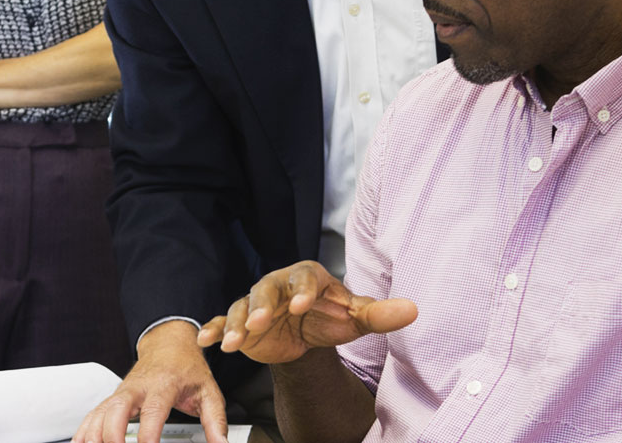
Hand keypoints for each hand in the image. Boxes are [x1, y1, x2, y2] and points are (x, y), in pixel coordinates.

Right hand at [74, 321, 227, 442]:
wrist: (169, 343)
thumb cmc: (187, 368)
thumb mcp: (208, 392)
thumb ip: (216, 422)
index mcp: (164, 384)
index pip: (153, 411)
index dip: (149, 434)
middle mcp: (138, 387)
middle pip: (117, 409)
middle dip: (113, 436)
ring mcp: (122, 392)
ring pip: (100, 412)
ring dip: (95, 436)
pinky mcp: (112, 399)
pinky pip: (93, 415)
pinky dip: (84, 432)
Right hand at [196, 260, 416, 364]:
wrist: (306, 331)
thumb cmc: (330, 317)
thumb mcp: (354, 318)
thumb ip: (379, 314)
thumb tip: (413, 310)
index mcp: (307, 278)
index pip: (303, 278)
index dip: (301, 291)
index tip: (300, 306)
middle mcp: (278, 286)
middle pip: (266, 291)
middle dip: (262, 307)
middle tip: (261, 323)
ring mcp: (257, 303)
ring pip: (243, 308)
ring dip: (238, 324)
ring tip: (234, 342)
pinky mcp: (242, 322)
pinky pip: (226, 322)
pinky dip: (216, 330)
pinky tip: (208, 341)